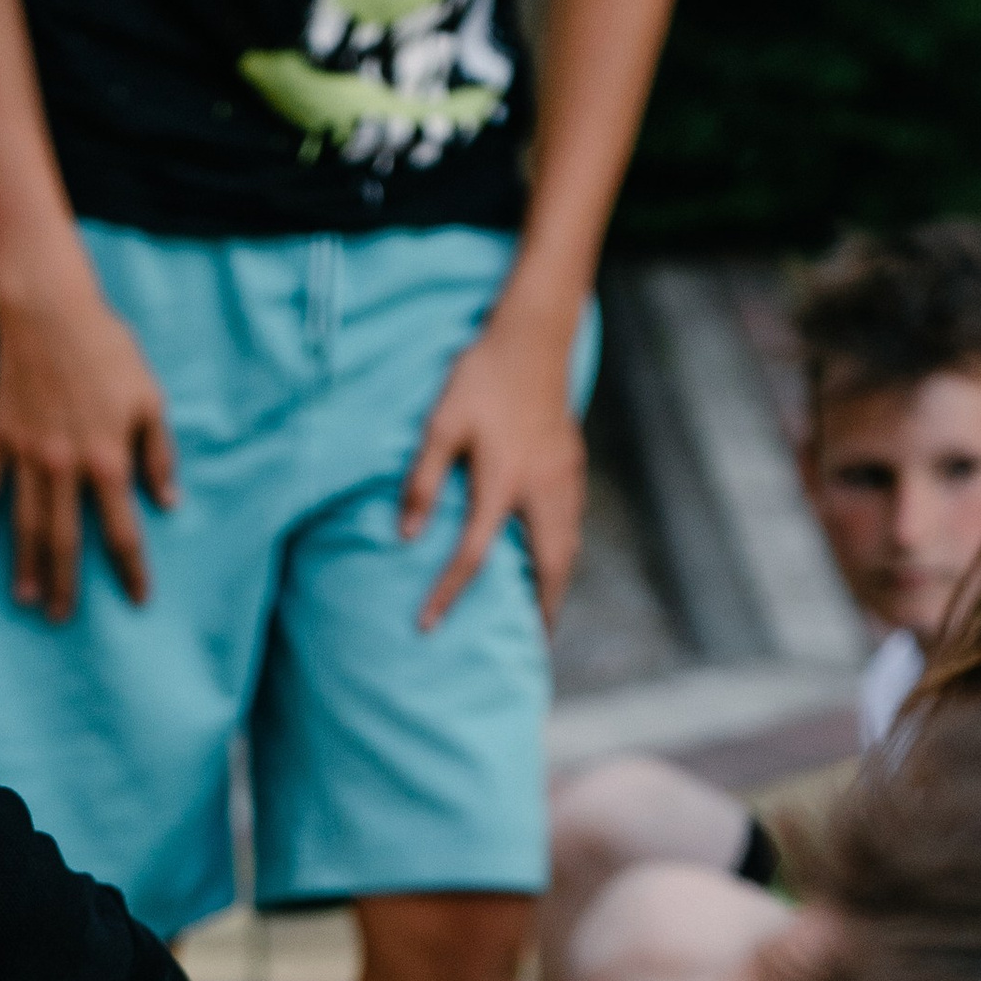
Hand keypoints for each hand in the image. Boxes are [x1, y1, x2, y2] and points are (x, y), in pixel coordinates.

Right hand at [0, 270, 176, 619]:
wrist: (47, 309)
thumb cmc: (106, 349)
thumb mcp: (149, 397)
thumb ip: (159, 454)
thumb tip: (168, 503)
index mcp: (107, 460)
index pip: (121, 532)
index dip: (130, 571)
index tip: (138, 600)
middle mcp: (63, 468)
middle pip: (64, 542)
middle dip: (65, 585)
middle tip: (61, 619)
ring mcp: (25, 455)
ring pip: (24, 524)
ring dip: (24, 565)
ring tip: (25, 598)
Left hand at [400, 306, 587, 629]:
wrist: (535, 335)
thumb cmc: (481, 377)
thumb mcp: (441, 423)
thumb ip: (423, 479)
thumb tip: (406, 535)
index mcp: (503, 481)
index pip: (474, 555)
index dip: (448, 594)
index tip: (428, 626)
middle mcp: (540, 488)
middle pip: (548, 567)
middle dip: (540, 610)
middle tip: (530, 645)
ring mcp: (564, 477)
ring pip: (568, 547)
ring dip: (557, 586)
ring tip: (544, 615)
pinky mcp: (572, 464)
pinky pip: (573, 524)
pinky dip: (565, 553)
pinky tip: (553, 561)